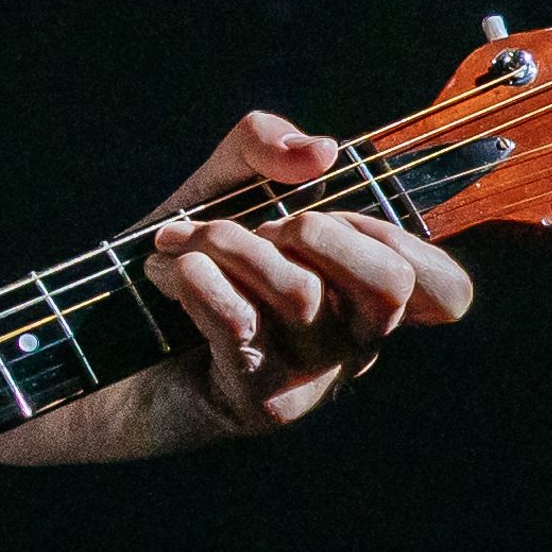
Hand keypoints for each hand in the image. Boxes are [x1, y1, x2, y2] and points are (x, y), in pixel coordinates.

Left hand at [128, 109, 476, 441]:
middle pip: (389, 284)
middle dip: (317, 229)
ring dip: (227, 244)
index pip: (445, 290)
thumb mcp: (221, 184)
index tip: (321, 213)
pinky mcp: (260, 405)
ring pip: (299, 293)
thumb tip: (322, 152)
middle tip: (260, 226)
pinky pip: (243, 326)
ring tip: (177, 244)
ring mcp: (311, 381)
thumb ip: (266, 146)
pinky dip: (199, 280)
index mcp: (362, 296)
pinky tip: (169, 272)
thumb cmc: (181, 262)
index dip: (394, 235)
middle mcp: (352, 344)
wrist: (105, 344)